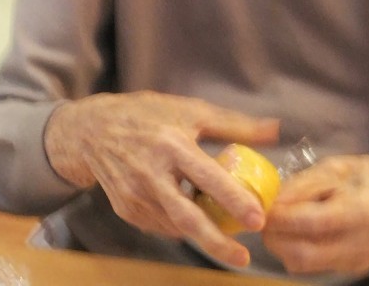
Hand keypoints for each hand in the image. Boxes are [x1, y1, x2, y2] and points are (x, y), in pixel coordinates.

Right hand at [44, 91, 279, 266]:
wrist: (92, 131)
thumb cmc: (149, 115)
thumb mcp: (191, 110)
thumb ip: (234, 124)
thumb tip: (275, 131)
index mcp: (171, 145)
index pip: (208, 177)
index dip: (234, 200)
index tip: (257, 218)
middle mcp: (151, 174)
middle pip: (188, 218)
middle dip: (217, 242)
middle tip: (243, 257)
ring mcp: (135, 196)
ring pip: (176, 226)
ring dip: (202, 233)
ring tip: (225, 234)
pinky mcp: (127, 210)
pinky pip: (162, 225)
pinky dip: (180, 226)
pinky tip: (193, 217)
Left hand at [262, 155, 368, 274]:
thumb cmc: (361, 176)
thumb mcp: (335, 167)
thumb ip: (304, 184)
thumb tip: (273, 201)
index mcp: (364, 210)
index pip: (315, 223)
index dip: (283, 218)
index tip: (262, 208)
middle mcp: (364, 243)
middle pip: (305, 254)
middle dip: (275, 237)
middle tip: (261, 218)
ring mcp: (358, 261)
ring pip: (303, 265)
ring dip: (281, 246)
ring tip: (275, 223)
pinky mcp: (351, 270)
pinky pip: (312, 266)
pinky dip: (294, 249)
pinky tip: (293, 231)